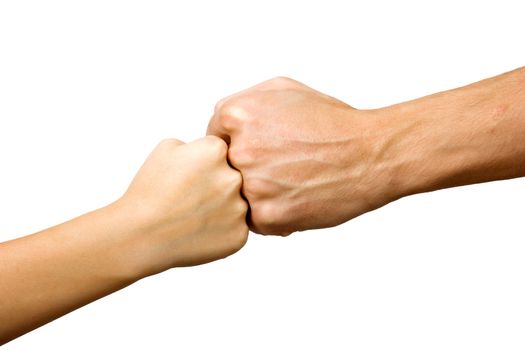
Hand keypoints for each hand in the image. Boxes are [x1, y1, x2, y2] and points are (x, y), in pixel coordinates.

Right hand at [118, 136, 248, 274]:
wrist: (141, 235)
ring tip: (195, 216)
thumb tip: (215, 150)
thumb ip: (196, 144)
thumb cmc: (150, 191)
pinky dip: (222, 231)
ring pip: (238, 203)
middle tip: (193, 198)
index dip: (204, 164)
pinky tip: (200, 232)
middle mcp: (234, 177)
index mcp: (216, 151)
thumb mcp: (165, 149)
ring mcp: (239, 208)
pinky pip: (237, 228)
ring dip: (223, 208)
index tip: (189, 176)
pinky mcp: (239, 235)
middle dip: (217, 185)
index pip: (222, 151)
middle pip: (234, 176)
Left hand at [207, 77, 395, 235]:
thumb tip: (220, 125)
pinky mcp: (268, 216)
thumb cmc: (331, 121)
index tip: (259, 150)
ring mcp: (252, 186)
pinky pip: (255, 220)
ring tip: (291, 183)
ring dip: (259, 194)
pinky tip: (297, 199)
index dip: (235, 146)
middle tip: (277, 168)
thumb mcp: (284, 90)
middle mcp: (239, 150)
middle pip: (224, 169)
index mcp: (237, 116)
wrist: (371, 155)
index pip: (213, 138)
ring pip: (237, 197)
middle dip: (245, 170)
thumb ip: (241, 101)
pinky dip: (273, 214)